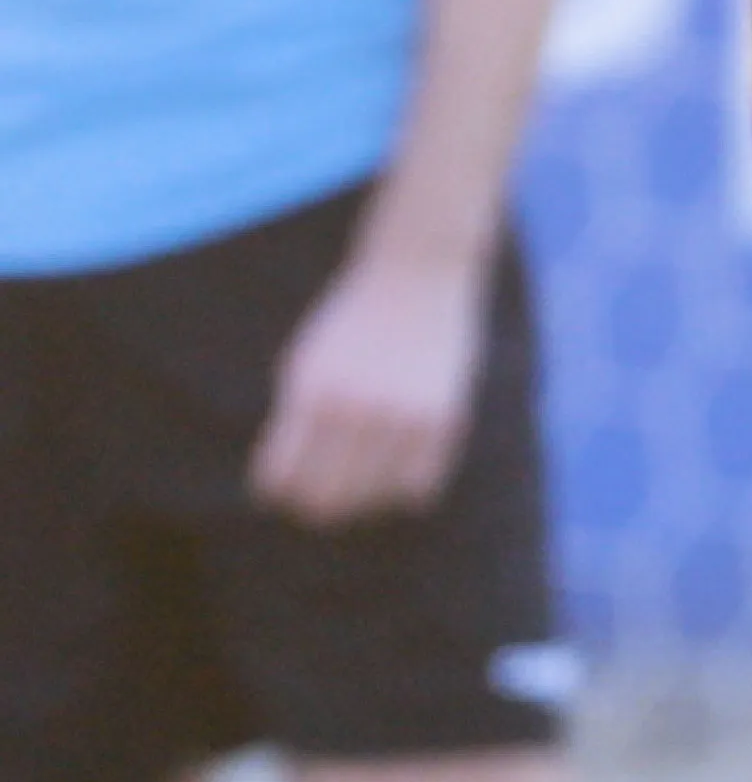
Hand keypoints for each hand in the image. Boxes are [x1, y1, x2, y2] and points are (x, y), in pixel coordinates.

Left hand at [249, 243, 486, 525]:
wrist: (417, 277)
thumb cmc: (351, 322)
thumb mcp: (306, 363)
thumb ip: (295, 420)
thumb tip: (288, 486)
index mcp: (311, 394)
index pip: (279, 479)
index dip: (277, 491)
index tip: (287, 484)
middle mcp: (356, 410)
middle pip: (324, 499)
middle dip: (317, 505)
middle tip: (325, 493)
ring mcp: (403, 417)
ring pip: (373, 500)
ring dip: (364, 497)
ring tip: (364, 477)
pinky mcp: (445, 420)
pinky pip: (418, 489)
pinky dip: (405, 488)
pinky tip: (399, 465)